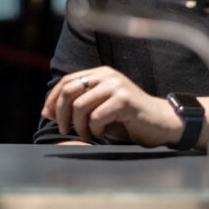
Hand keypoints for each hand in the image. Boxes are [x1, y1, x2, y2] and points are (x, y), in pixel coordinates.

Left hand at [40, 66, 181, 146]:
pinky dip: (94, 130)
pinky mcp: (124, 100)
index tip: (47, 115)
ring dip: (79, 126)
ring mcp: (116, 86)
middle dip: (61, 113)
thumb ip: (77, 106)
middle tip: (64, 130)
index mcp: (99, 73)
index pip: (66, 81)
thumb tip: (48, 112)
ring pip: (80, 105)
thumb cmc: (128, 119)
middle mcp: (107, 75)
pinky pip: (97, 116)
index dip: (52, 99)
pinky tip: (101, 134)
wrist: (161, 123)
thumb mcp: (99, 109)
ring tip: (86, 135)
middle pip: (69, 90)